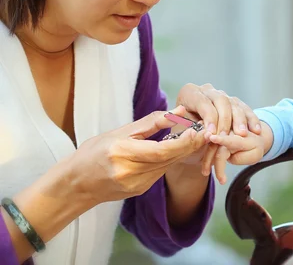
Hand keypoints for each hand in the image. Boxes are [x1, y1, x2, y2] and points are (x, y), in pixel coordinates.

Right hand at [67, 109, 204, 203]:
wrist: (76, 184)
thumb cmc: (93, 152)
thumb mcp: (118, 132)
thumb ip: (151, 122)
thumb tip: (178, 111)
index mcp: (122, 154)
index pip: (161, 150)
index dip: (183, 141)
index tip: (197, 130)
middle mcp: (130, 173)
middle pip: (169, 159)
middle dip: (190, 144)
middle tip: (207, 130)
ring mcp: (136, 185)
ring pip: (168, 165)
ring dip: (184, 151)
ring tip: (197, 135)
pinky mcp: (140, 190)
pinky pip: (161, 172)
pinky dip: (172, 159)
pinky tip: (179, 148)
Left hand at [176, 83, 261, 182]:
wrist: (194, 138)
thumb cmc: (185, 136)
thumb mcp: (183, 134)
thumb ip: (191, 132)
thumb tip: (203, 132)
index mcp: (189, 93)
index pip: (202, 102)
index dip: (208, 118)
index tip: (211, 134)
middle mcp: (206, 90)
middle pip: (220, 100)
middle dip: (225, 119)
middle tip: (226, 136)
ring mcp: (222, 95)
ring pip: (234, 104)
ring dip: (239, 120)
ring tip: (242, 134)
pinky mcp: (234, 102)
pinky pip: (245, 108)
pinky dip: (251, 119)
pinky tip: (256, 130)